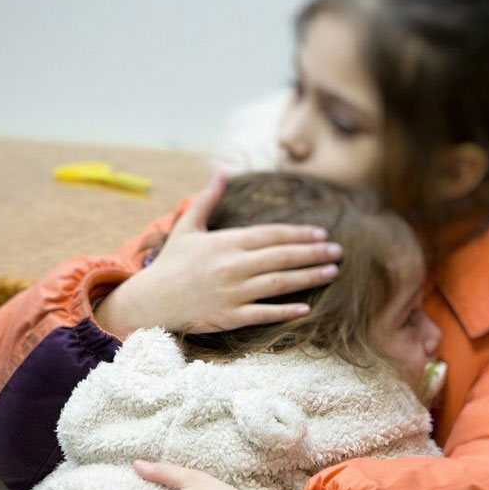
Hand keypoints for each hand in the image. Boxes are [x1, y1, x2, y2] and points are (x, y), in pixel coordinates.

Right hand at [94, 174, 342, 336]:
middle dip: (313, 253)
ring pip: (279, 283)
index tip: (321, 233)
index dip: (299, 234)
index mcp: (225, 243)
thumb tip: (220, 172)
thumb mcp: (187, 228)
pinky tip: (306, 308)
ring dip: (309, 277)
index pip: (271, 235)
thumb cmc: (171, 264)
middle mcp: (232, 266)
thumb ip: (206, 200)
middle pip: (281, 257)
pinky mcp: (229, 317)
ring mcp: (232, 293)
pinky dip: (285, 311)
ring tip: (332, 272)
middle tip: (338, 251)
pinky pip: (263, 313)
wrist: (150, 301)